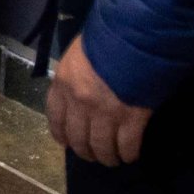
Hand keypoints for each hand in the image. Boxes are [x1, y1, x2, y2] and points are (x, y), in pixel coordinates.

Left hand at [47, 33, 151, 167]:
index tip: (68, 142)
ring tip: (113, 159)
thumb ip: (77, 74)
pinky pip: (127, 144)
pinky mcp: (132, 118)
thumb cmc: (109, 35)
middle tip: (94, 155)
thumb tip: (82, 89)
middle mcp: (80, 102)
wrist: (138, 34)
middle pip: (78, 139)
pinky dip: (129, 153)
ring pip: (102, 147)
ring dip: (108, 157)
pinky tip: (131, 155)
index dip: (62, 134)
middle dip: (86, 151)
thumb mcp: (81, 51)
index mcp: (64, 83)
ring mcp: (105, 112)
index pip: (55, 118)